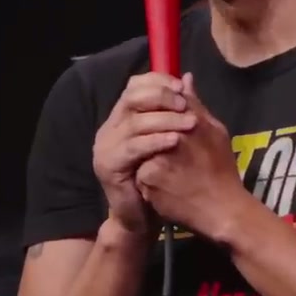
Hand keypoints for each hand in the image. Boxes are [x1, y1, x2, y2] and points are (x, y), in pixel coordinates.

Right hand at [92, 72, 197, 235]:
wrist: (141, 216)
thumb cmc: (159, 175)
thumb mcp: (171, 137)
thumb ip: (176, 109)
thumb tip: (189, 79)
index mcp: (122, 117)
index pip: (134, 86)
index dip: (158, 82)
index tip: (182, 86)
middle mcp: (110, 128)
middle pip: (132, 98)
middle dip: (161, 97)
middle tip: (184, 103)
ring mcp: (106, 147)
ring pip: (135, 123)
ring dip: (165, 119)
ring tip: (189, 122)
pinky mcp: (109, 166)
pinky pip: (134, 148)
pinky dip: (156, 141)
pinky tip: (175, 141)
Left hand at [135, 73, 247, 238]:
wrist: (221, 210)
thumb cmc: (222, 170)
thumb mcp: (216, 132)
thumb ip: (196, 105)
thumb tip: (184, 78)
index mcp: (188, 121)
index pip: (161, 102)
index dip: (158, 108)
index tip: (164, 118)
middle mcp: (170, 136)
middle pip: (147, 126)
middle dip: (151, 133)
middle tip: (168, 152)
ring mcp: (156, 157)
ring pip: (141, 149)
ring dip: (147, 156)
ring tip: (167, 171)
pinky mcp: (147, 178)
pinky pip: (138, 171)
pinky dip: (146, 177)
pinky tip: (162, 186)